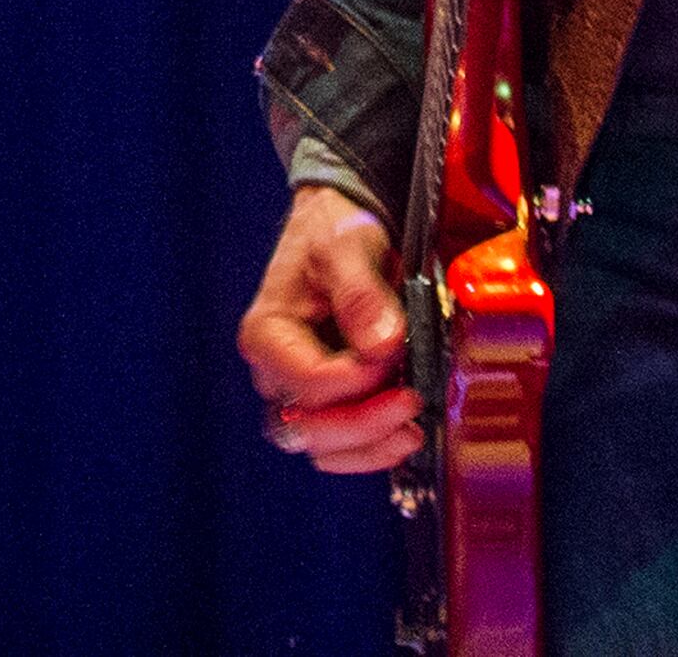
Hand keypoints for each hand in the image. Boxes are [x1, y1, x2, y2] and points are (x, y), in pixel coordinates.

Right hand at [238, 184, 420, 473]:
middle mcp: (274, 370)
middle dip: (363, 423)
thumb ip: (360, 293)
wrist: (338, 229)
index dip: (354, 379)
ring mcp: (298, 390)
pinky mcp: (327, 400)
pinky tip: (403, 434)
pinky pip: (340, 445)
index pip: (306, 382)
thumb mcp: (344, 245)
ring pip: (323, 447)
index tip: (392, 355)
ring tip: (412, 430)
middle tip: (410, 401)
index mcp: (266, 334)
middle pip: (308, 428)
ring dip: (369, 446)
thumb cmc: (331, 231)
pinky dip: (371, 448)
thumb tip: (381, 344)